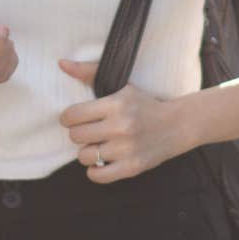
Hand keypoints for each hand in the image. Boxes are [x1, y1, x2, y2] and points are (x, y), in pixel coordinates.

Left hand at [57, 59, 193, 184]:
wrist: (177, 125)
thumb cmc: (144, 104)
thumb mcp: (121, 86)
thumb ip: (89, 73)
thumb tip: (61, 63)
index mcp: (116, 104)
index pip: (73, 115)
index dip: (68, 118)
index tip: (74, 119)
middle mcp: (121, 126)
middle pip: (76, 136)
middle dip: (78, 134)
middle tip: (88, 132)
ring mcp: (127, 148)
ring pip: (84, 156)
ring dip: (87, 152)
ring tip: (97, 146)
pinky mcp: (132, 167)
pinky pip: (98, 176)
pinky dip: (94, 171)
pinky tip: (101, 162)